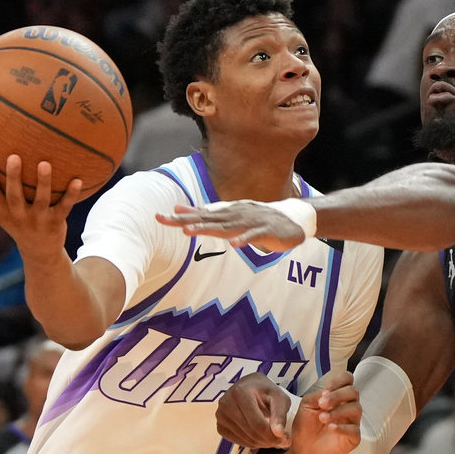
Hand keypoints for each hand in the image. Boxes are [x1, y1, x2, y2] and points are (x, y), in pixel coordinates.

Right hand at [0, 155, 82, 259]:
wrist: (39, 251)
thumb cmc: (14, 222)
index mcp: (2, 211)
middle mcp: (19, 216)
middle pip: (14, 196)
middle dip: (13, 178)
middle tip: (14, 157)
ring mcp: (38, 219)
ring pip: (41, 200)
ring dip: (43, 182)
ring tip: (44, 163)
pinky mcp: (56, 222)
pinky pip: (65, 207)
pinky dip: (71, 194)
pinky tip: (78, 180)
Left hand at [156, 202, 306, 251]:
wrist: (294, 219)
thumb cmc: (260, 220)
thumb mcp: (233, 216)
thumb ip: (209, 214)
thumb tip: (183, 209)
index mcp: (228, 213)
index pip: (201, 213)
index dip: (181, 215)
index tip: (160, 216)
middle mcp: (236, 215)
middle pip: (208, 218)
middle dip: (186, 220)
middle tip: (166, 220)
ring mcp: (251, 222)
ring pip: (227, 226)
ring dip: (208, 228)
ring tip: (190, 231)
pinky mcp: (266, 231)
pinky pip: (253, 236)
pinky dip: (244, 240)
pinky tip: (234, 244)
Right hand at [216, 373, 292, 448]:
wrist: (250, 387)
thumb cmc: (266, 391)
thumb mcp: (279, 397)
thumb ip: (280, 414)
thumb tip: (278, 434)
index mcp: (241, 393)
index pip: (257, 423)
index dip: (272, 435)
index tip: (285, 439)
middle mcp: (226, 403)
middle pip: (250, 432)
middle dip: (268, 440)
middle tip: (281, 441)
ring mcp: (220, 415)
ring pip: (244, 438)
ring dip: (261, 443)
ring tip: (272, 438)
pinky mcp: (220, 425)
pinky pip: (236, 441)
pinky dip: (250, 443)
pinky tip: (260, 437)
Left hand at [290, 370, 360, 453]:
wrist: (302, 451)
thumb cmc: (305, 427)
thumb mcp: (306, 406)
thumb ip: (317, 395)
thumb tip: (328, 393)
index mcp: (338, 396)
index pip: (347, 380)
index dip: (338, 382)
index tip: (325, 392)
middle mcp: (348, 406)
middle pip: (353, 392)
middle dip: (337, 396)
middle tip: (322, 404)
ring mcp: (352, 422)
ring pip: (356, 409)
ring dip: (338, 411)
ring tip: (322, 418)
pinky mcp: (353, 438)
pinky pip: (354, 429)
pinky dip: (342, 427)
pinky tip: (330, 428)